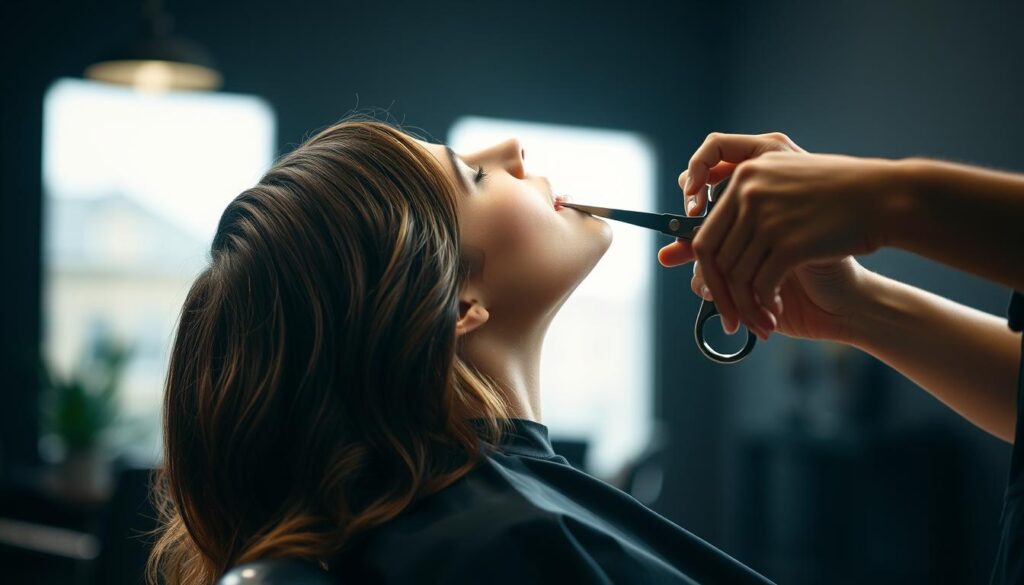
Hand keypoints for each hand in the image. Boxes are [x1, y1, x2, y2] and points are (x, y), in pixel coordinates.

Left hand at [658, 132, 894, 338]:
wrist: (883, 200)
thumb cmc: (835, 203)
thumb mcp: (784, 196)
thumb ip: (745, 221)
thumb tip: (698, 263)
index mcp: (745, 177)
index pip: (704, 234)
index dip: (700, 270)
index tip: (704, 292)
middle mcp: (749, 192)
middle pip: (712, 259)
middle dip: (719, 296)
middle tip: (729, 321)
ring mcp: (768, 216)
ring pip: (736, 277)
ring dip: (744, 308)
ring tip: (758, 323)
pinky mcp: (790, 242)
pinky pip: (761, 286)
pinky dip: (763, 307)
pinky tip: (775, 315)